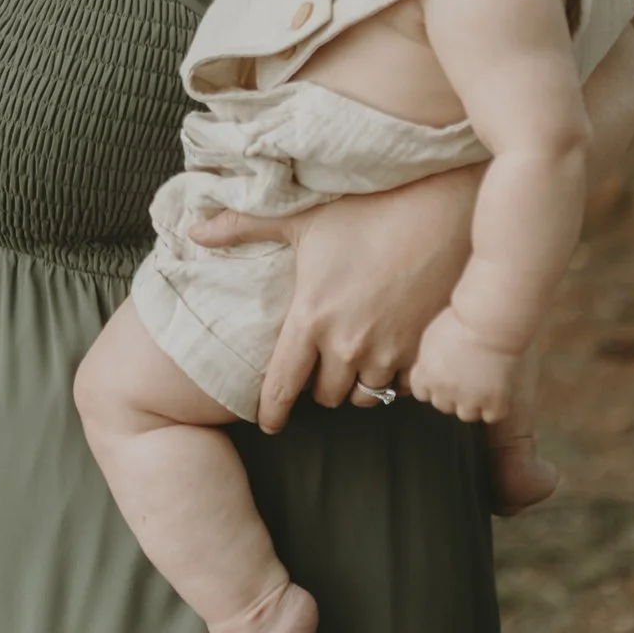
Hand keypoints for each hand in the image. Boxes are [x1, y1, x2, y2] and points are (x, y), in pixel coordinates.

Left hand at [191, 166, 475, 432]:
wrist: (439, 209)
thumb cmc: (369, 210)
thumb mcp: (303, 218)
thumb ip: (245, 226)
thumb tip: (194, 230)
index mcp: (312, 318)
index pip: (282, 387)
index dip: (272, 411)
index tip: (269, 423)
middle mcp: (348, 345)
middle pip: (326, 396)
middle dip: (320, 386)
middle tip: (320, 368)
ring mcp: (389, 352)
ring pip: (365, 396)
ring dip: (356, 386)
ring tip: (354, 363)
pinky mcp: (423, 350)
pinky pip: (402, 387)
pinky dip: (393, 379)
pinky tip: (391, 355)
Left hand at [407, 308, 521, 423]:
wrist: (491, 320)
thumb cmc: (463, 320)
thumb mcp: (431, 337)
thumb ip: (426, 360)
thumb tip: (427, 373)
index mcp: (426, 375)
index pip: (422, 393)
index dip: (433, 384)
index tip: (444, 375)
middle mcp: (445, 391)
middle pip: (443, 405)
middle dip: (452, 393)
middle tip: (466, 375)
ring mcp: (470, 398)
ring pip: (467, 415)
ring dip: (473, 403)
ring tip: (482, 383)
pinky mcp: (494, 400)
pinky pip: (492, 416)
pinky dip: (495, 406)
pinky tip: (497, 389)